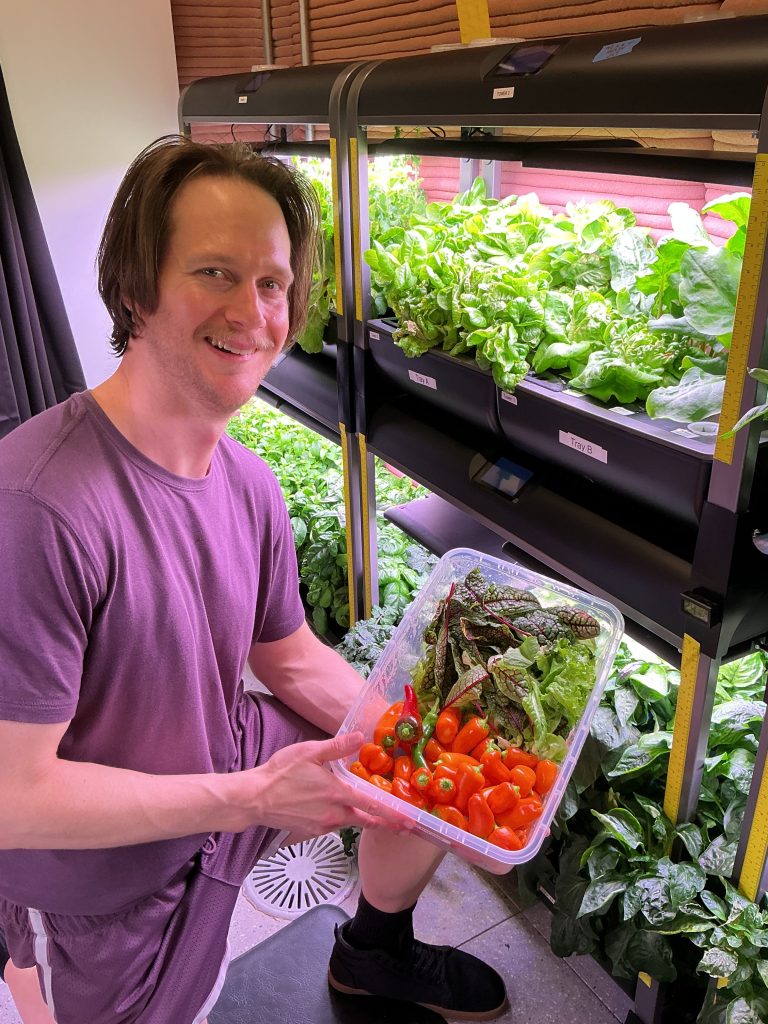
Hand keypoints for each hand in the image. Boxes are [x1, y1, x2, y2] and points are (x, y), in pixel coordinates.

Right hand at [246, 731, 412, 837]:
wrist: (254, 799)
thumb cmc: (280, 774)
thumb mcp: (310, 752)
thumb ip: (337, 747)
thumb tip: (361, 736)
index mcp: (337, 794)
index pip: (373, 806)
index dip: (394, 814)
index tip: (409, 821)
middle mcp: (334, 814)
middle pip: (367, 821)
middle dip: (387, 824)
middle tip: (403, 828)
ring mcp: (322, 825)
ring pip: (350, 823)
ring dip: (365, 822)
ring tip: (378, 820)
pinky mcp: (311, 831)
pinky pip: (334, 827)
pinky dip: (344, 821)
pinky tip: (342, 815)